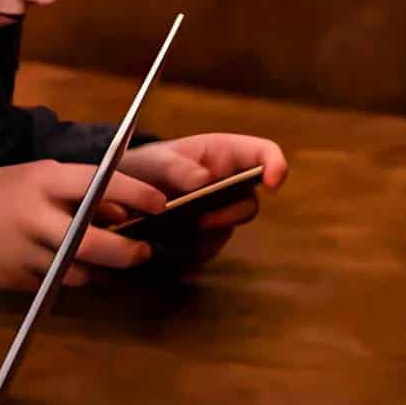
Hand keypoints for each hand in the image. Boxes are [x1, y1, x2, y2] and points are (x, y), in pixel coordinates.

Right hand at [0, 160, 169, 290]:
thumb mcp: (32, 178)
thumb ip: (74, 192)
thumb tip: (121, 207)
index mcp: (40, 180)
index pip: (97, 184)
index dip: (134, 193)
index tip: (160, 203)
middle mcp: (33, 215)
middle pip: (92, 241)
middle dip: (126, 251)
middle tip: (142, 251)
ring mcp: (22, 250)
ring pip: (79, 270)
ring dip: (101, 269)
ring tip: (109, 261)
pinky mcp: (15, 278)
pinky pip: (57, 283)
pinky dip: (70, 278)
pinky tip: (70, 268)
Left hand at [116, 134, 289, 267]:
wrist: (129, 190)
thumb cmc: (150, 165)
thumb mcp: (156, 160)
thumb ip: (176, 166)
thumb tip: (204, 179)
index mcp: (226, 154)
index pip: (264, 154)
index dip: (276, 166)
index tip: (272, 184)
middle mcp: (231, 186)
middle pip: (249, 204)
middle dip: (228, 215)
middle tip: (201, 219)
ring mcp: (221, 214)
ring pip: (226, 231)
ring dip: (200, 235)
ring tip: (168, 230)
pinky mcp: (206, 238)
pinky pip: (206, 250)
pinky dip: (186, 250)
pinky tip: (164, 246)